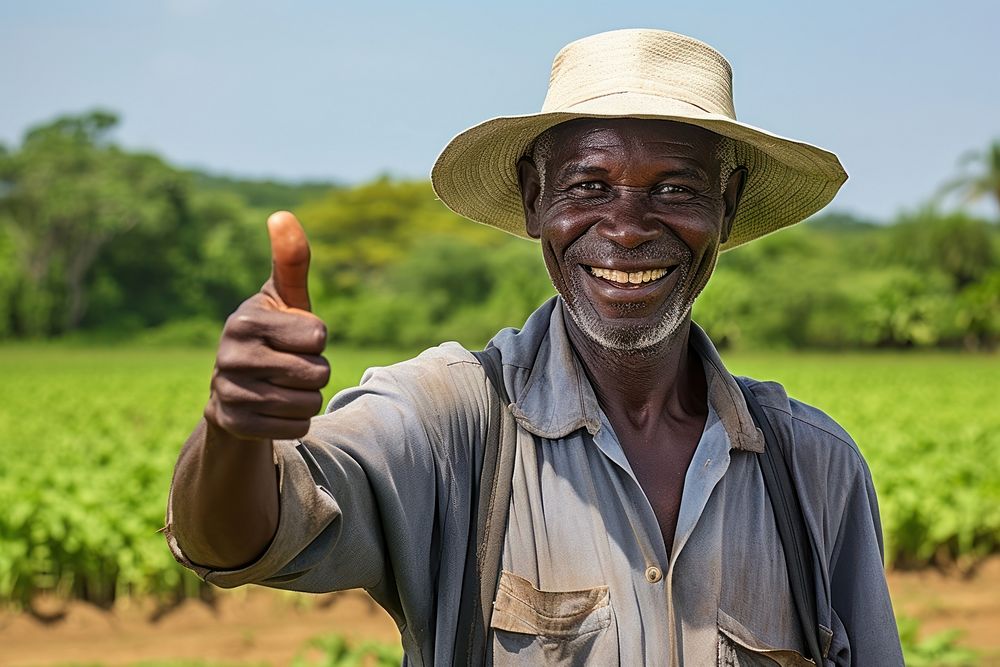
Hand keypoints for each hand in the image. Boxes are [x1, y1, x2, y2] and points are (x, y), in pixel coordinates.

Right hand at [204, 211, 330, 440]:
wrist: (234, 389)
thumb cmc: (271, 335)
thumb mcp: (282, 299)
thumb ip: (290, 261)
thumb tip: (282, 214)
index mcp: (245, 320)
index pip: (318, 336)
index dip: (316, 339)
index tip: (294, 338)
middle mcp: (230, 355)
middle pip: (317, 372)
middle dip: (315, 371)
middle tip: (290, 365)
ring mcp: (229, 392)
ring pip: (308, 402)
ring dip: (307, 397)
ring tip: (283, 386)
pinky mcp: (235, 424)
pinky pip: (296, 427)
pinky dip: (295, 421)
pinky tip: (274, 409)